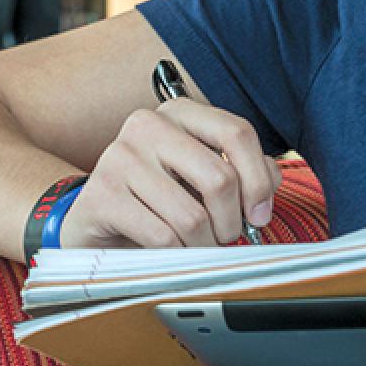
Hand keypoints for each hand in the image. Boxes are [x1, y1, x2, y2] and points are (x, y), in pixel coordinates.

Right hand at [59, 97, 281, 247]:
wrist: (97, 220)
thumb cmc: (160, 197)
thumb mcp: (204, 176)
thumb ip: (246, 172)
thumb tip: (268, 187)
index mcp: (180, 111)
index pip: (237, 133)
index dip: (258, 180)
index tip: (259, 214)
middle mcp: (148, 124)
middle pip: (219, 177)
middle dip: (232, 221)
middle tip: (226, 236)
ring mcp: (120, 156)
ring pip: (192, 216)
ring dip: (205, 244)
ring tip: (198, 246)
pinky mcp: (101, 195)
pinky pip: (162, 237)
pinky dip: (176, 254)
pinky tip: (171, 251)